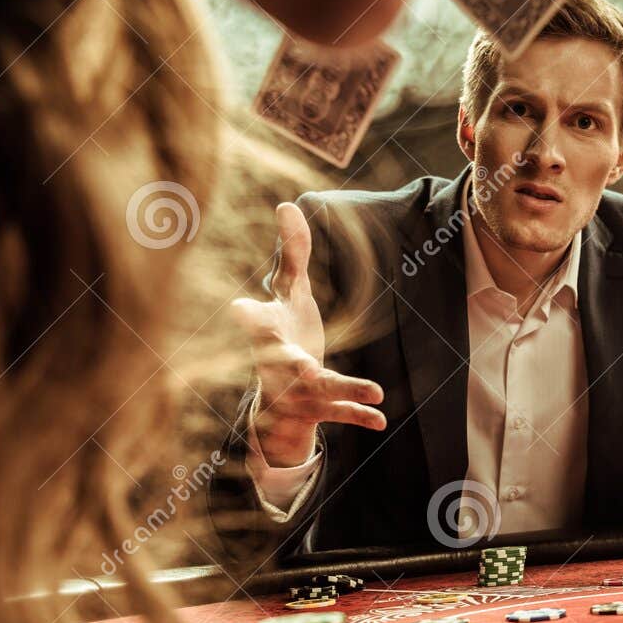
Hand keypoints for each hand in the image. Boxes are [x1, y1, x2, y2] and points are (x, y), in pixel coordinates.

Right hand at [231, 203, 385, 465]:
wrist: (280, 400)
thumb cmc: (285, 332)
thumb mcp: (288, 293)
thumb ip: (291, 254)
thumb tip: (287, 205)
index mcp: (269, 330)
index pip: (255, 321)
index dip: (247, 316)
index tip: (239, 310)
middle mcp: (280, 360)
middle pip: (283, 362)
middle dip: (292, 364)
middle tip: (305, 367)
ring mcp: (300, 388)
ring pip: (323, 388)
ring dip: (347, 387)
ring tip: (376, 390)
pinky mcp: (320, 407)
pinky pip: (341, 411)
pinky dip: (360, 413)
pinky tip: (382, 417)